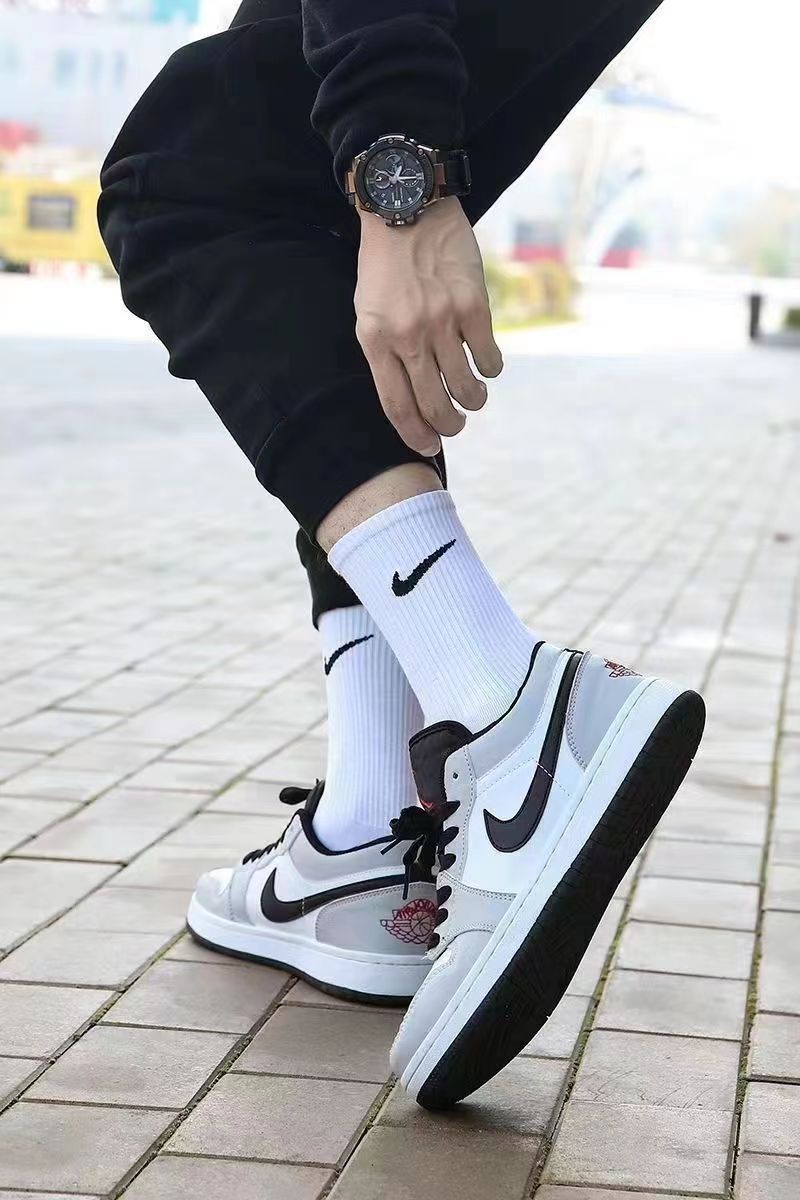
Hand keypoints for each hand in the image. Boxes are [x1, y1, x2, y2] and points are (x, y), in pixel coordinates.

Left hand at [354, 197, 503, 456]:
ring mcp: (442, 321)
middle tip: (455, 427)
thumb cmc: (385, 265)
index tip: (428, 447)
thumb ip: (385, 352)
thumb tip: (410, 396)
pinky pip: (488, 356)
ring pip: (466, 387)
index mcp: (376, 340)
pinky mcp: (473, 306)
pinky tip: (488, 367)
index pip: (397, 406)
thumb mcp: (368, 311)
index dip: (415, 434)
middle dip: (448, 426)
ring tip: (474, 399)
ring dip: (473, 401)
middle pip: (433, 404)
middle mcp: (408, 336)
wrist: (407, 206)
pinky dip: (491, 369)